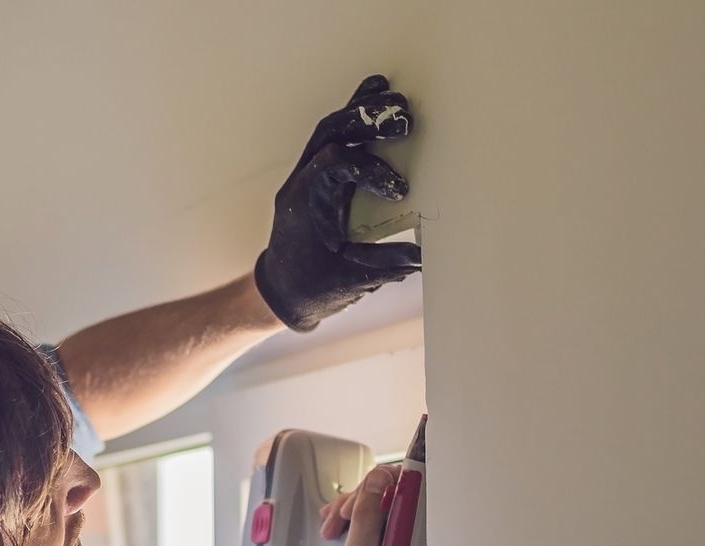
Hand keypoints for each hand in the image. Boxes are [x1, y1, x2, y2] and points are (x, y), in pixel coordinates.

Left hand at [253, 75, 420, 332]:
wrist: (281, 292)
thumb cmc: (310, 287)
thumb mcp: (350, 280)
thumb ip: (385, 265)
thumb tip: (423, 256)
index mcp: (305, 203)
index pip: (336, 165)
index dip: (371, 168)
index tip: (400, 190)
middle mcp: (302, 183)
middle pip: (331, 133)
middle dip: (367, 120)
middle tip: (405, 118)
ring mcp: (306, 176)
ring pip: (330, 128)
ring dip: (360, 109)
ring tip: (392, 94)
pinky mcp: (317, 176)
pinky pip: (332, 137)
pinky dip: (353, 117)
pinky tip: (375, 97)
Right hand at [309, 462, 400, 545]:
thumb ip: (367, 519)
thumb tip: (379, 481)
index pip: (409, 494)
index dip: (379, 488)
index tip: (354, 505)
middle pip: (389, 495)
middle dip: (357, 500)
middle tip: (337, 520)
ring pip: (375, 505)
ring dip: (348, 509)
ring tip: (330, 527)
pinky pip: (367, 520)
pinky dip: (347, 519)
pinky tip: (334, 528)